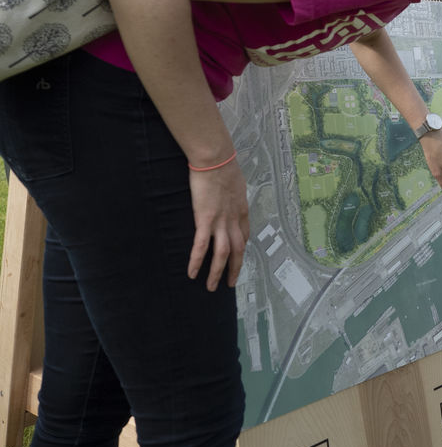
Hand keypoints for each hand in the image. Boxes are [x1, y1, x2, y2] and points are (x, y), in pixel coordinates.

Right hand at [187, 160, 249, 290]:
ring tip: (211, 287)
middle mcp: (234, 220)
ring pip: (223, 254)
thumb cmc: (224, 166)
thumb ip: (234, 194)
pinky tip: (192, 273)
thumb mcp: (236, 183)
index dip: (241, 249)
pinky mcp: (205, 220)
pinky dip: (197, 262)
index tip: (238, 258)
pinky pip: (201, 246)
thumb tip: (231, 194)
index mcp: (242, 210)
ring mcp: (221, 221)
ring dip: (217, 272)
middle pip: (238, 250)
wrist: (216, 159)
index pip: (244, 236)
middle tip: (230, 284)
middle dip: (235, 269)